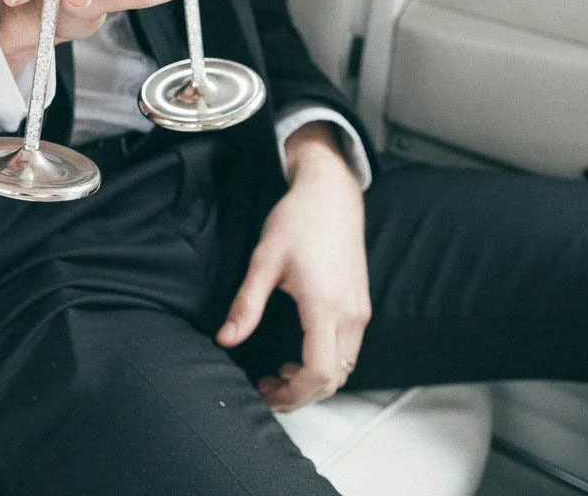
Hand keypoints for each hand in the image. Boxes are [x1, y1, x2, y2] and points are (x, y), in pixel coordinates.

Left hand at [215, 124, 370, 412]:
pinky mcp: (361, 305)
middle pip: (334, 378)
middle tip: (267, 387)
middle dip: (300, 393)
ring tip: (279, 371)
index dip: (293, 392)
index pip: (319, 371)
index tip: (266, 389)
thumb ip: (247, 304)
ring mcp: (360, 310)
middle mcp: (350, 313)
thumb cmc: (298, 219)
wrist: (331, 193)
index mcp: (324, 305)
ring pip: (344, 367)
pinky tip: (299, 352)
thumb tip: (226, 338)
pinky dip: (326, 363)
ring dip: (314, 379)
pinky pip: (348, 350)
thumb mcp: (264, 260)